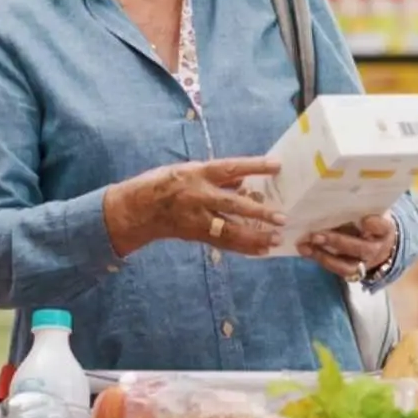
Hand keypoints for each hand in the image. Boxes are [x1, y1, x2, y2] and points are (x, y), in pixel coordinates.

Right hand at [104, 157, 285, 256]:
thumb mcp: (188, 170)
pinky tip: (259, 251)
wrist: (136, 209)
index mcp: (197, 173)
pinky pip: (222, 242)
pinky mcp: (195, 234)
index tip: (277, 165)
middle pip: (233, 204)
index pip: (231, 168)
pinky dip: (242, 247)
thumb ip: (216, 176)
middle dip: (258, 212)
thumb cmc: (163, 183)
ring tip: (275, 240)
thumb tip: (244, 179)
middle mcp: (197, 195)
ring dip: (254, 236)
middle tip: (281, 218)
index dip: (254, 166)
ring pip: (230, 229)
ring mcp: (196, 217)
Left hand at [297, 213, 396, 281]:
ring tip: (307, 246)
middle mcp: (377, 249)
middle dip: (338, 242)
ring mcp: (365, 263)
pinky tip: (306, 251)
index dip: (375, 225)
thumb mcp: (369, 211)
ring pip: (347, 265)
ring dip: (324, 256)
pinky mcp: (352, 271)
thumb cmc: (369, 221)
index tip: (364, 220)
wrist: (379, 245)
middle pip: (361, 248)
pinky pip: (336, 270)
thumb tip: (334, 197)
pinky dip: (319, 260)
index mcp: (385, 229)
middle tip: (317, 235)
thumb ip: (359, 208)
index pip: (383, 227)